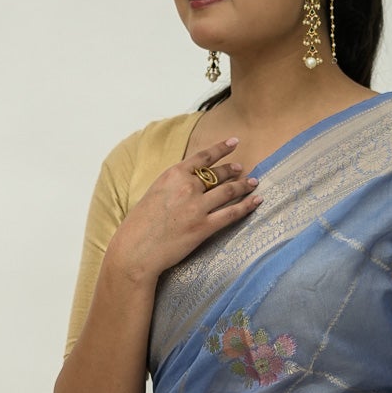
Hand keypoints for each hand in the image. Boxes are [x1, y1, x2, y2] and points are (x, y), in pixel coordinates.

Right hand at [106, 138, 261, 285]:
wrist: (135, 250)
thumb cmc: (140, 226)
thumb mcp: (154, 194)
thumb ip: (173, 185)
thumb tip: (188, 182)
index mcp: (172, 175)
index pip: (202, 157)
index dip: (221, 148)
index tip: (234, 142)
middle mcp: (186, 186)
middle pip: (217, 174)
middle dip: (232, 170)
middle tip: (242, 169)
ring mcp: (196, 207)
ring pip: (228, 191)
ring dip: (243, 185)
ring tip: (253, 182)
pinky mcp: (203, 227)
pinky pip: (231, 213)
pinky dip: (247, 206)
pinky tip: (256, 201)